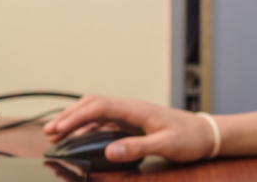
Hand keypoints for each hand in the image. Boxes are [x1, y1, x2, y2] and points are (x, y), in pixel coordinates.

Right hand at [43, 95, 215, 162]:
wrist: (206, 133)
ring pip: (96, 111)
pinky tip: (79, 137)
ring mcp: (130, 114)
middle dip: (69, 115)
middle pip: (92, 104)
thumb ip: (137, 148)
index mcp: (136, 109)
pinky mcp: (132, 123)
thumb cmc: (189, 137)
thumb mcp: (165, 145)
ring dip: (76, 120)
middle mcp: (130, 108)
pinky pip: (104, 121)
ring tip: (57, 133)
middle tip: (49, 131)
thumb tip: (109, 151)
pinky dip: (87, 127)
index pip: (98, 106)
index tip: (59, 129)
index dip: (76, 116)